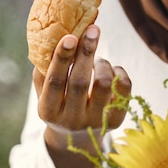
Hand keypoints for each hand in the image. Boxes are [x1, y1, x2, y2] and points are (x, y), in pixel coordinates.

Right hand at [33, 24, 130, 167]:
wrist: (77, 138)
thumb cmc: (58, 103)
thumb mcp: (45, 92)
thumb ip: (43, 69)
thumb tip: (49, 38)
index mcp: (48, 111)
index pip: (54, 82)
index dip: (62, 58)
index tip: (70, 36)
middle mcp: (71, 120)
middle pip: (80, 82)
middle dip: (86, 52)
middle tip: (93, 30)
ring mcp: (94, 122)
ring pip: (104, 84)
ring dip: (102, 63)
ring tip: (97, 59)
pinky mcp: (115, 121)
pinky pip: (124, 90)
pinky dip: (119, 72)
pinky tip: (112, 70)